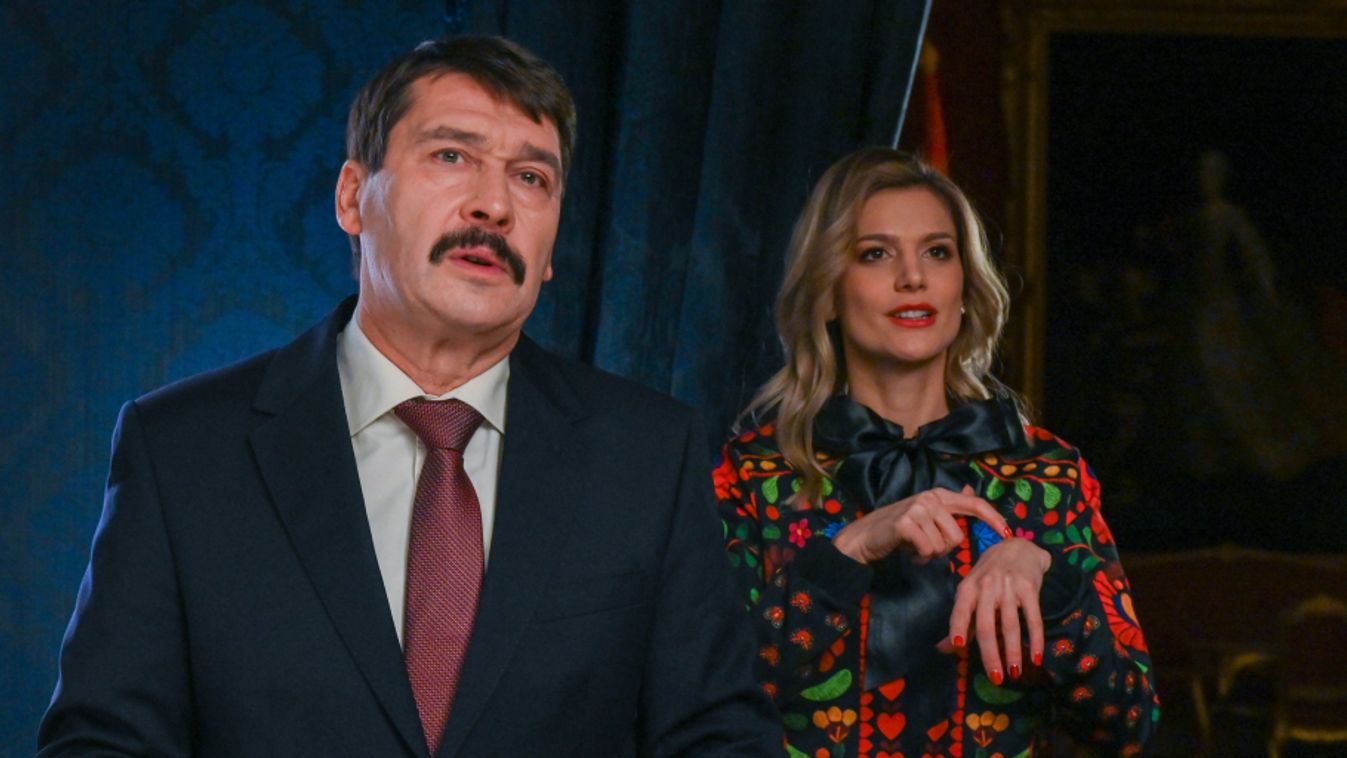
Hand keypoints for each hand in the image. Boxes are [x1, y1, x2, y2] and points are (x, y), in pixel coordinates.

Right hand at [832, 485, 1010, 563]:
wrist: (864, 537)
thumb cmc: (897, 531)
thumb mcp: (925, 517)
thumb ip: (948, 509)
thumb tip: (970, 491)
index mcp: (938, 495)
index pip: (974, 504)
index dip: (992, 518)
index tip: (1007, 533)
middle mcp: (929, 497)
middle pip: (958, 536)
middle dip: (944, 549)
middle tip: (925, 547)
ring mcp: (917, 508)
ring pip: (943, 546)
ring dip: (929, 554)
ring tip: (914, 548)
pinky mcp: (906, 523)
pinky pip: (927, 550)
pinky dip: (919, 557)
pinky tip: (907, 551)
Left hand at [938, 538, 1050, 685]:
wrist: (1017, 548)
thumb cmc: (989, 576)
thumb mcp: (970, 592)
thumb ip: (961, 622)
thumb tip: (943, 649)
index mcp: (968, 588)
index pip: (960, 611)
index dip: (958, 628)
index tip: (959, 647)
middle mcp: (986, 586)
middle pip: (986, 625)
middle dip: (990, 654)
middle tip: (996, 678)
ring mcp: (1009, 586)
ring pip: (1010, 625)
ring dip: (1013, 652)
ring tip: (1015, 673)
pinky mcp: (1030, 588)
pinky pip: (1033, 618)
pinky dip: (1036, 640)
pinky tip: (1036, 657)